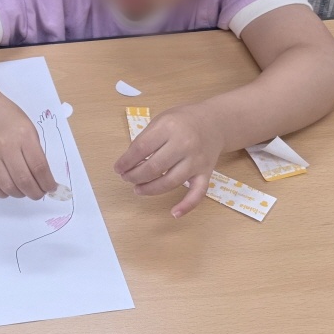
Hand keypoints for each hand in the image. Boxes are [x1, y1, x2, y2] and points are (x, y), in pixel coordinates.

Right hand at [0, 93, 57, 199]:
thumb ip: (35, 151)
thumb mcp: (29, 128)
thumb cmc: (8, 116)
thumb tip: (43, 177)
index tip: (51, 188)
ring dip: (20, 194)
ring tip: (25, 191)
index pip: (39, 167)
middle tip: (40, 193)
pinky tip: (9, 189)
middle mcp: (6, 147)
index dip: (47, 183)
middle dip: (36, 192)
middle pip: (24, 180)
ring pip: (8, 187)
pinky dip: (3, 193)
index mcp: (23, 136)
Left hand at [114, 103, 224, 217]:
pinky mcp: (206, 173)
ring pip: (170, 182)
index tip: (118, 168)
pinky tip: (174, 213)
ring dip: (150, 189)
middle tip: (127, 178)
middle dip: (135, 176)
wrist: (214, 122)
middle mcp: (184, 144)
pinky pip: (198, 193)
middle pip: (154, 167)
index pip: (141, 148)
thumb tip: (129, 163)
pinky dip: (187, 206)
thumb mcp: (161, 120)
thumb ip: (146, 139)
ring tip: (138, 189)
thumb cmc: (183, 121)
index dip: (126, 162)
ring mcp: (196, 160)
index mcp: (169, 127)